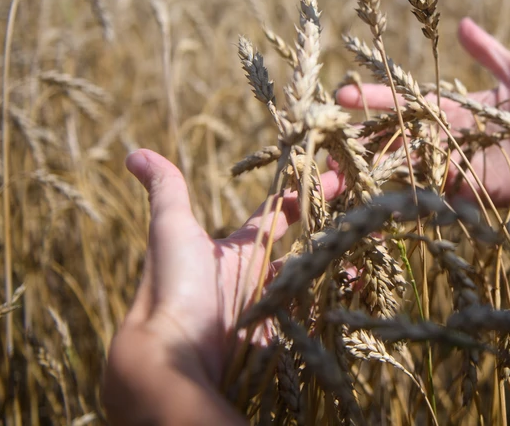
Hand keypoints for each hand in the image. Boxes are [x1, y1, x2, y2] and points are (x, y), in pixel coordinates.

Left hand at [103, 149, 344, 424]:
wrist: (173, 356)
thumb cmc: (172, 287)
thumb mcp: (171, 229)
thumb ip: (165, 190)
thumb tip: (136, 154)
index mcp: (236, 251)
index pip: (277, 215)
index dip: (304, 195)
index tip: (338, 176)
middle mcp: (255, 278)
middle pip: (303, 248)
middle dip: (334, 229)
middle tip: (367, 211)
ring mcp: (271, 309)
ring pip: (314, 281)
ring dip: (340, 265)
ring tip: (373, 248)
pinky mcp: (283, 338)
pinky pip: (317, 317)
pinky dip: (339, 303)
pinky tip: (362, 288)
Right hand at [336, 18, 509, 204]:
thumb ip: (487, 51)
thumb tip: (463, 23)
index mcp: (449, 111)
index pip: (403, 105)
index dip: (375, 99)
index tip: (344, 94)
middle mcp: (444, 140)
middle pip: (393, 140)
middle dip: (358, 142)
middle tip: (323, 144)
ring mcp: (451, 167)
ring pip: (402, 169)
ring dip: (369, 172)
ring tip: (334, 175)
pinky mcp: (465, 190)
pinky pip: (428, 192)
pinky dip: (401, 193)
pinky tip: (372, 194)